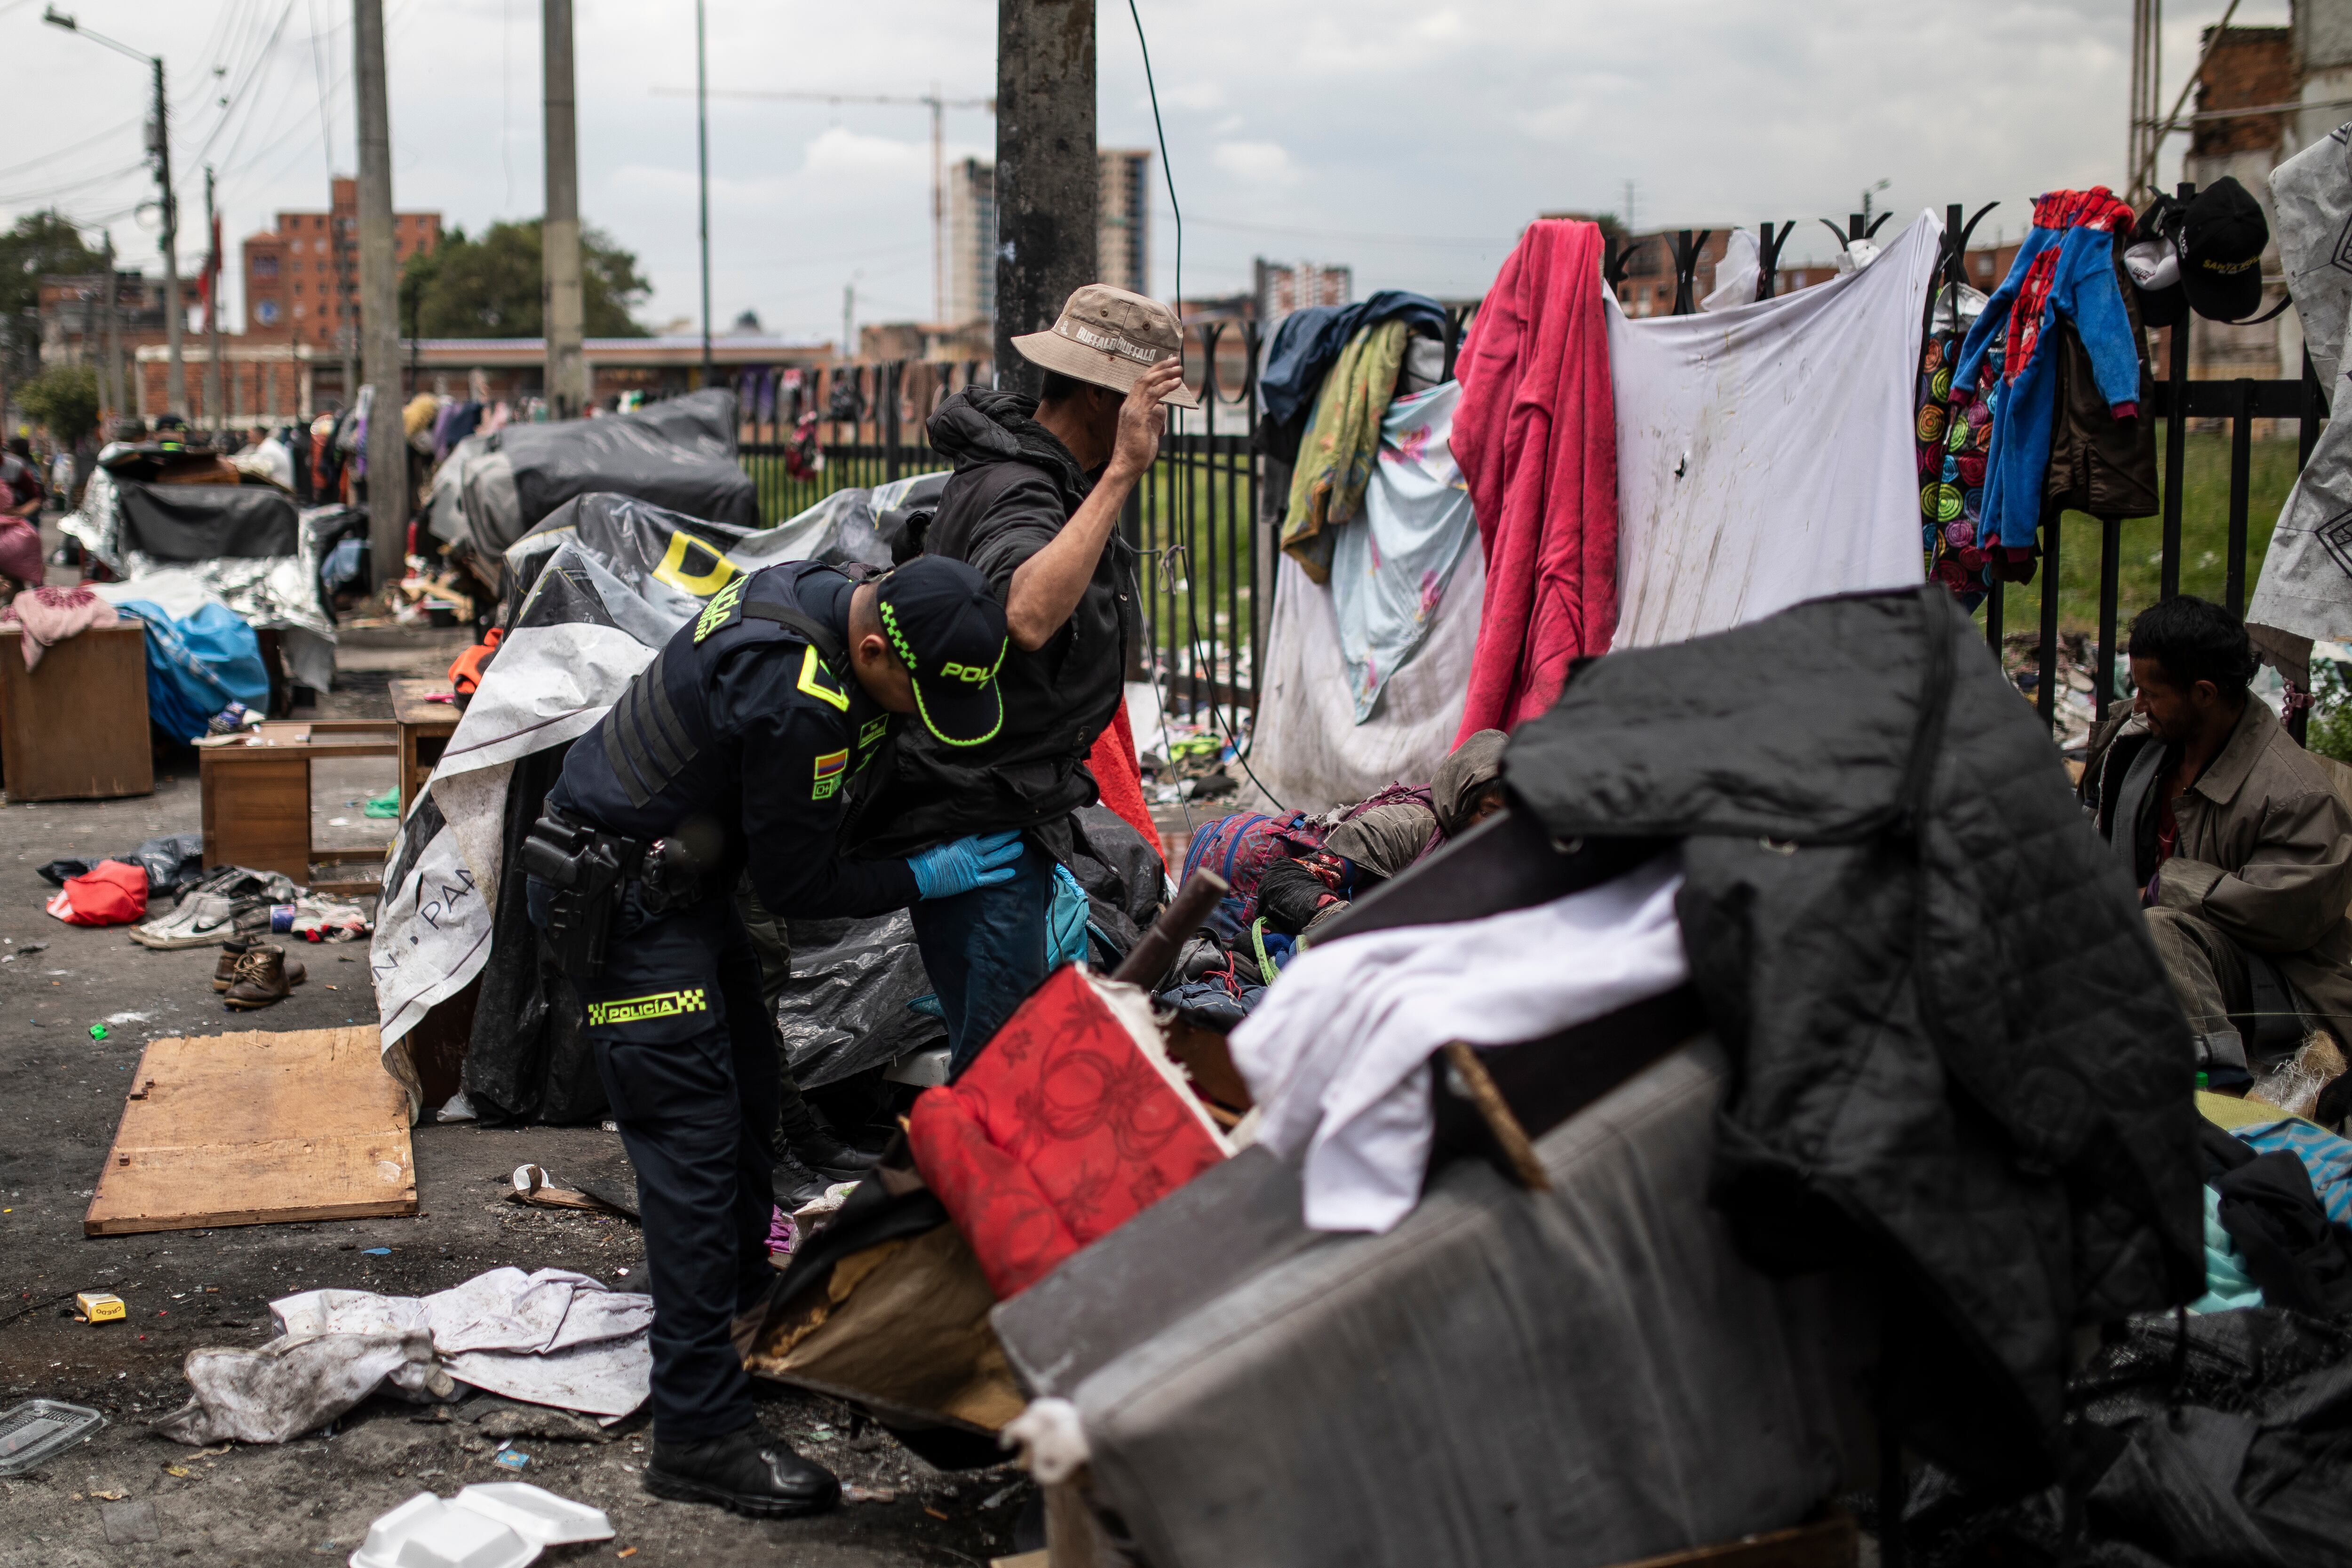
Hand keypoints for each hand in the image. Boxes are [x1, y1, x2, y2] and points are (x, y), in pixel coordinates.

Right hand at [910, 830, 1025, 900]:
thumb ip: (952, 834)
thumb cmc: (925, 855)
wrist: (920, 875)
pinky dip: (1001, 875)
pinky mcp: (971, 880)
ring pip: (996, 858)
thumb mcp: (939, 839)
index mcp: (963, 840)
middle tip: (1020, 830)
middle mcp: (972, 852)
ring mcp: (973, 867)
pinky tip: (1012, 873)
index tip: (1005, 818)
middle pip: (994, 841)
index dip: (995, 825)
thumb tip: (959, 824)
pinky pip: (990, 878)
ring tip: (1020, 848)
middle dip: (1008, 835)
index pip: (984, 829)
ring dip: (1009, 852)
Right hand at [1109, 358, 1186, 478]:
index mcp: (1129, 408)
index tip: (1167, 365)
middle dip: (1160, 368)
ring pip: (1148, 383)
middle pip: (1144, 379)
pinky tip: (1177, 383)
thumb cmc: (1137, 453)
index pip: (1140, 384)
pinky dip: (1166, 387)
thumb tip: (1164, 408)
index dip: (1154, 372)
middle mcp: (1128, 405)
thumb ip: (1155, 418)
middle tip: (1175, 360)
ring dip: (1165, 374)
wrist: (1125, 467)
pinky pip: (1153, 396)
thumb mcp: (1149, 431)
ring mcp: (1132, 410)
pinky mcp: (1138, 417)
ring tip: (1179, 369)